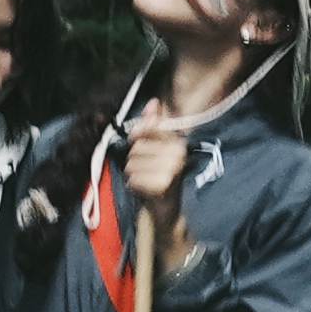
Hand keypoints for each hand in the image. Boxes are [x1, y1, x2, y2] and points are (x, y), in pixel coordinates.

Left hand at [120, 102, 195, 216]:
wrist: (167, 210)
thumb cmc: (158, 176)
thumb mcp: (156, 148)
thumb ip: (153, 124)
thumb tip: (153, 101)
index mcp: (178, 141)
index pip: (148, 128)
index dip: (137, 136)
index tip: (138, 144)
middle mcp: (179, 153)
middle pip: (136, 148)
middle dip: (135, 161)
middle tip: (146, 171)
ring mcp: (172, 169)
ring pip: (132, 164)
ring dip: (133, 175)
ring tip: (145, 180)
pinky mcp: (163, 185)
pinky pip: (133, 179)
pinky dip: (134, 186)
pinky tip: (145, 190)